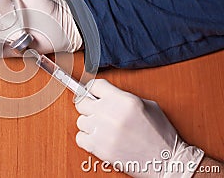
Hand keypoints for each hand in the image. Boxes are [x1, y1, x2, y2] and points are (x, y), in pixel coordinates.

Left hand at [76, 79, 203, 176]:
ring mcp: (102, 131)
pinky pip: (80, 137)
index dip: (93, 89)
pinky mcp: (98, 148)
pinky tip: (99, 138)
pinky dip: (87, 138)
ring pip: (81, 120)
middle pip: (82, 102)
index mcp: (123, 100)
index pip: (94, 85)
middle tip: (95, 110)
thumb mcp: (147, 105)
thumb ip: (123, 97)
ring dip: (89, 123)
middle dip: (88, 105)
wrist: (166, 161)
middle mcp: (109, 113)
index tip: (92, 93)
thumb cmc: (160, 134)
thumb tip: (106, 95)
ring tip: (103, 127)